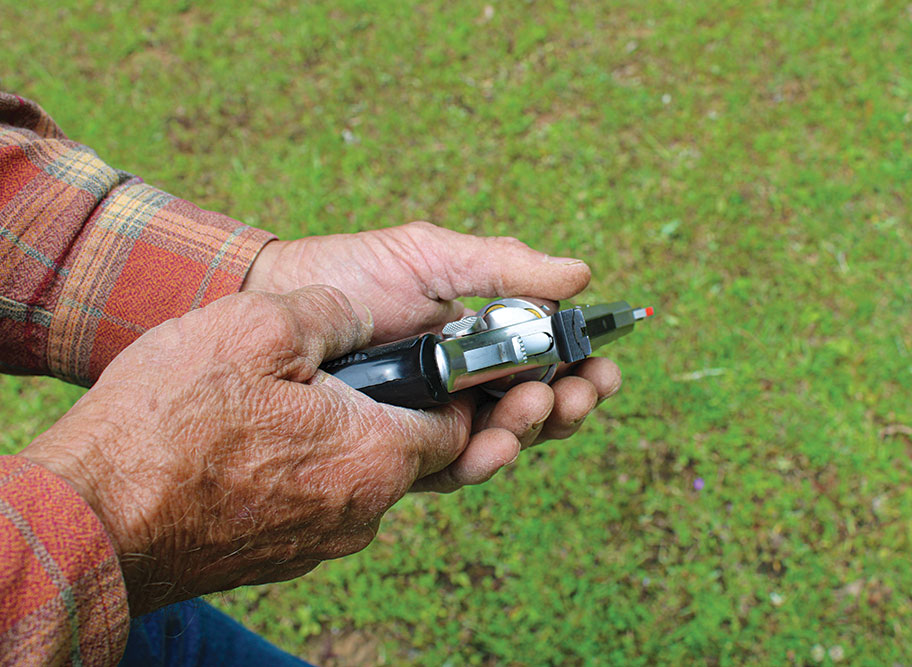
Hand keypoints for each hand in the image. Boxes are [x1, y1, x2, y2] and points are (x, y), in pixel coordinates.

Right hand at [20, 286, 503, 614]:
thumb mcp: (257, 327)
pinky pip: (318, 502)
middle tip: (362, 373)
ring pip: (362, 478)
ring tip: (303, 400)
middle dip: (400, 411)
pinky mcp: (279, 554)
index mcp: (376, 455)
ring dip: (348, 439)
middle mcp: (361, 511)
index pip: (457, 426)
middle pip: (411, 454)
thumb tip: (362, 312)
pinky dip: (309, 470)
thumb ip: (333, 312)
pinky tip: (267, 440)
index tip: (436, 361)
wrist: (95, 516)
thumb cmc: (172, 423)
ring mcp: (319, 540)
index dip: (454, 388)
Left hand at [242, 222, 622, 490]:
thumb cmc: (354, 272)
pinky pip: (450, 468)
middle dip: (567, 406)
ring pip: (501, 442)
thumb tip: (580, 273)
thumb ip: (503, 267)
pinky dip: (480, 460)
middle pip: (535, 411)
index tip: (603, 366)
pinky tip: (496, 444)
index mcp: (482, 342)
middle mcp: (465, 387)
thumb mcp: (434, 257)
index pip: (547, 366)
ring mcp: (434, 419)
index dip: (582, 372)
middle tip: (576, 392)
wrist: (278, 298)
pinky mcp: (400, 448)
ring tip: (534, 407)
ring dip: (530, 432)